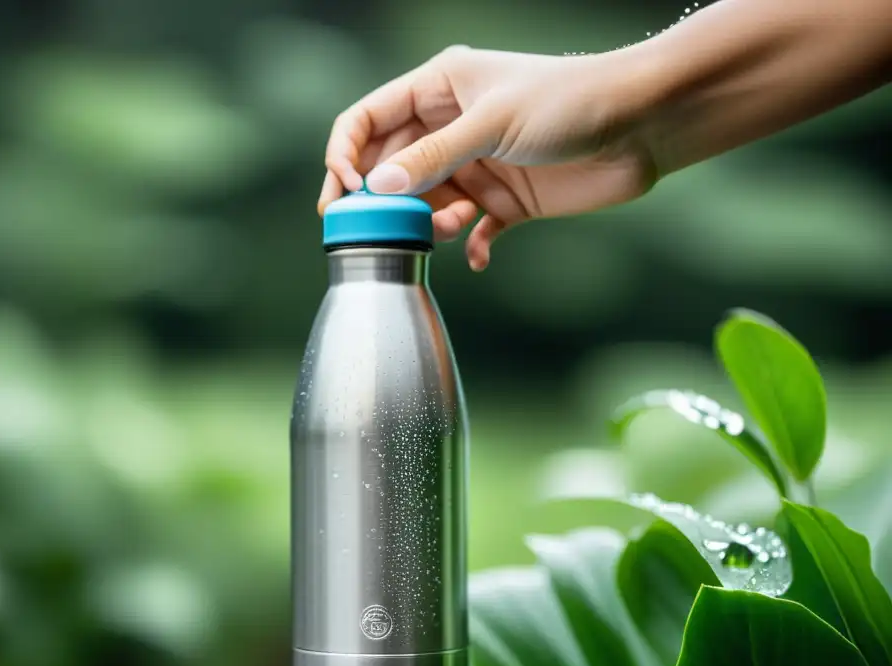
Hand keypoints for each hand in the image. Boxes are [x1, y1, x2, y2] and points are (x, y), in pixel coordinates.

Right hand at [318, 45, 657, 269]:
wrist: (643, 126)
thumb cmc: (571, 101)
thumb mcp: (492, 125)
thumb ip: (432, 158)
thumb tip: (377, 188)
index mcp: (441, 89)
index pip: (369, 119)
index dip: (346, 154)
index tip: (342, 193)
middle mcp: (453, 127)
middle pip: (391, 167)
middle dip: (385, 200)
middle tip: (379, 230)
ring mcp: (479, 165)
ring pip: (428, 203)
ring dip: (431, 224)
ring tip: (452, 227)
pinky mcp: (506, 200)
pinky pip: (472, 230)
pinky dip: (470, 246)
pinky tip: (479, 256)